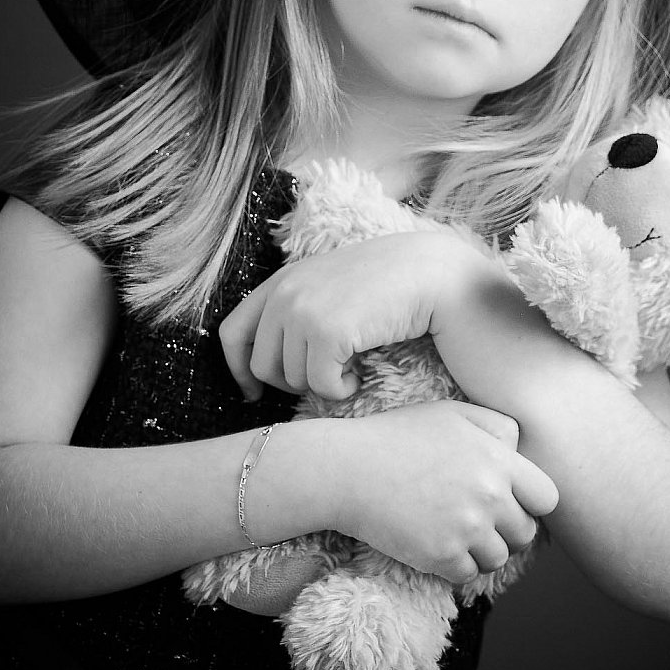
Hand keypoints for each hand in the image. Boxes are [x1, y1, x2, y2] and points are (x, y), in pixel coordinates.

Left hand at [219, 232, 489, 400]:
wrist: (437, 275)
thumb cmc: (391, 287)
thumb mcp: (333, 289)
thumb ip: (299, 310)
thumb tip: (266, 366)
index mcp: (282, 280)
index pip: (232, 333)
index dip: (238, 370)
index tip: (254, 394)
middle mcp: (285, 292)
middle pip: (262, 367)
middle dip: (293, 383)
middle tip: (330, 377)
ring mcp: (303, 310)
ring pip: (293, 381)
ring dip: (324, 383)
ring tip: (354, 363)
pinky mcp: (327, 331)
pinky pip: (322, 387)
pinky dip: (344, 389)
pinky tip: (364, 371)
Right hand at [329, 402, 558, 582]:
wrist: (347, 469)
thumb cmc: (397, 436)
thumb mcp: (451, 413)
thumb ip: (494, 426)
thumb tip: (519, 450)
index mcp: (497, 460)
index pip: (547, 497)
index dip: (531, 502)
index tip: (509, 501)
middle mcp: (490, 496)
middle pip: (525, 533)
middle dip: (506, 529)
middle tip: (478, 520)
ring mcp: (466, 528)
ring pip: (498, 558)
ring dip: (481, 550)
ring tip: (455, 533)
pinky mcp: (441, 556)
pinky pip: (468, 575)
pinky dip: (456, 566)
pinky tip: (436, 545)